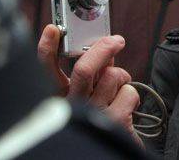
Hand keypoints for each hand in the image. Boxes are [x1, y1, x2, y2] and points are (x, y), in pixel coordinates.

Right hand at [37, 25, 140, 140]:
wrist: (112, 153)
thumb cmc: (102, 121)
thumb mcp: (90, 95)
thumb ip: (93, 74)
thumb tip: (103, 50)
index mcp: (61, 99)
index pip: (47, 73)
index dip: (47, 50)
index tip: (53, 30)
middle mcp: (72, 108)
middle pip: (83, 69)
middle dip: (102, 48)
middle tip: (116, 41)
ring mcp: (92, 115)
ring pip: (111, 76)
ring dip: (121, 77)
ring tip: (118, 90)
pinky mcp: (114, 123)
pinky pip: (129, 92)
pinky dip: (132, 94)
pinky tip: (126, 107)